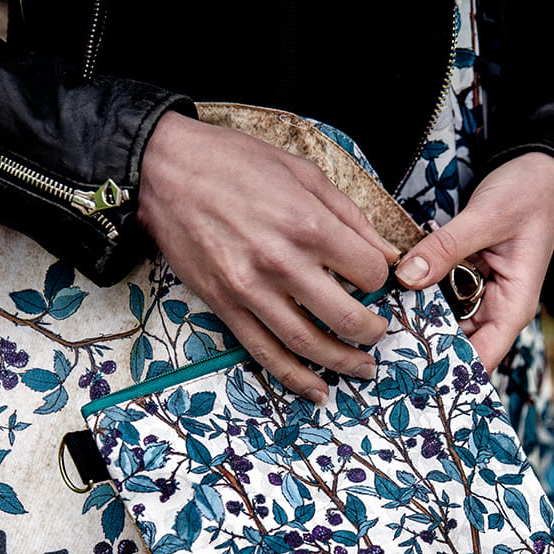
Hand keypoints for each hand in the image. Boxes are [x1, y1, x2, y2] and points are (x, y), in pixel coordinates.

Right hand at [137, 112, 400, 402]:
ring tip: (362, 368)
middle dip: (371, 331)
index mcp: (308, 224)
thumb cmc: (234, 163)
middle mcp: (282, 262)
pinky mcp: (225, 306)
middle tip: (377, 332)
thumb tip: (387, 254)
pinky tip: (317, 390)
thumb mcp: (303, 171)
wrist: (166, 171)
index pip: (368, 273)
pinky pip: (264, 352)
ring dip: (342, 362)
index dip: (381, 281)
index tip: (377, 281)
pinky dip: (294, 377)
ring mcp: (250, 290)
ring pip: (307, 344)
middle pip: (345, 317)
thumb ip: (350, 216)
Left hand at [394, 153, 553, 371]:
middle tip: (377, 360)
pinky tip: (384, 307)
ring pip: (440, 328)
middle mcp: (494, 311)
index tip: (410, 379)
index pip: (481, 358)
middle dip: (421, 356)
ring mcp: (477, 299)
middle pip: (455, 349)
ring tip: (373, 338)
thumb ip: (447, 247)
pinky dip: (414, 305)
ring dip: (412, 331)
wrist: (541, 172)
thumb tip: (406, 277)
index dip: (447, 373)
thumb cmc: (528, 194)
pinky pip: (435, 303)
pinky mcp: (462, 283)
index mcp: (512, 307)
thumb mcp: (488, 215)